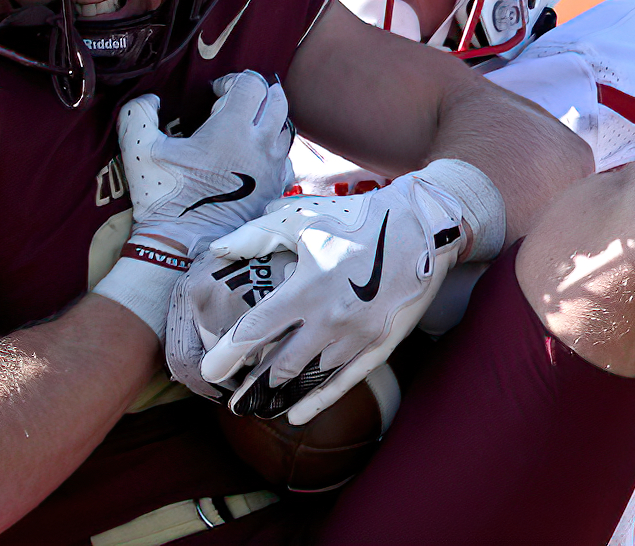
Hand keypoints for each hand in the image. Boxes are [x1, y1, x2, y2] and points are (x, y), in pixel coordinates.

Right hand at [93, 71, 292, 338]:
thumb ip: (138, 113)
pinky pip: (286, 158)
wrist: (184, 246)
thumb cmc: (163, 196)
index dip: (233, 80)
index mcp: (233, 130)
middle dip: (259, 93)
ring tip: (244, 129)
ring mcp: (274, 168)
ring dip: (269, 120)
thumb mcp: (139, 149)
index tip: (215, 93)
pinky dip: (274, 150)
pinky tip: (253, 158)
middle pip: (277, 100)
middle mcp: (261, 145)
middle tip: (235, 103)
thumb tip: (153, 99)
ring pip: (286, 128)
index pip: (252, 84)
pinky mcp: (277, 190)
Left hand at [199, 160, 500, 424]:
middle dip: (253, 387)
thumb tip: (217, 250)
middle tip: (232, 403)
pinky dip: (319, 401)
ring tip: (257, 409)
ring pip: (311, 378)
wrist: (425, 226)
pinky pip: (345, 381)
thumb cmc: (359, 219)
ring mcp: (359, 335)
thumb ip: (257, 236)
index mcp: (308, 286)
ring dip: (281, 396)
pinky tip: (297, 415)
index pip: (258, 329)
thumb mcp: (304, 218)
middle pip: (281, 365)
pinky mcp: (381, 343)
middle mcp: (331, 317)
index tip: (209, 373)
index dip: (229, 354)